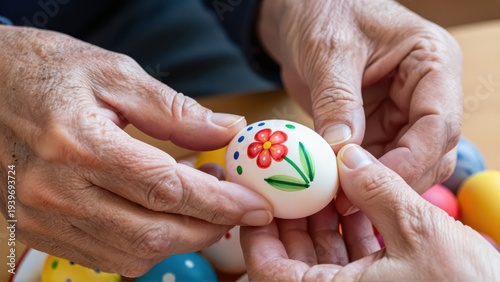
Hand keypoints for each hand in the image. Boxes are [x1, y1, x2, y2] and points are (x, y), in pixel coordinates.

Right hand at [0, 26, 272, 276]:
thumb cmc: (45, 71)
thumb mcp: (114, 75)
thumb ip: (174, 110)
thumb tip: (228, 130)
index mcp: (79, 144)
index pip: (166, 188)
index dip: (218, 201)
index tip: (253, 204)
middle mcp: (58, 191)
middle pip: (154, 232)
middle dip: (208, 228)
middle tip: (235, 209)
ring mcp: (43, 217)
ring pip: (131, 255)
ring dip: (180, 240)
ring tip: (202, 209)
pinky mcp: (37, 229)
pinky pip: (104, 258)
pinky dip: (144, 247)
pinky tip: (160, 220)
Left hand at [241, 144, 499, 280]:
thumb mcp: (420, 232)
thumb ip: (379, 190)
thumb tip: (349, 157)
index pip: (269, 270)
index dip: (258, 232)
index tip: (260, 198)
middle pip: (293, 260)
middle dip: (293, 217)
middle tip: (291, 180)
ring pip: (323, 258)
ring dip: (323, 220)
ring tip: (325, 183)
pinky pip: (352, 262)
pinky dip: (350, 232)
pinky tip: (358, 202)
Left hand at [257, 0, 461, 210]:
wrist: (301, 12)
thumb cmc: (324, 12)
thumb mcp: (330, 50)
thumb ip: (337, 101)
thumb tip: (340, 152)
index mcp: (433, 64)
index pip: (438, 124)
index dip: (409, 161)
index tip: (370, 183)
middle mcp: (424, 93)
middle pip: (427, 152)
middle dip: (392, 180)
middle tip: (351, 201)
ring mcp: (400, 112)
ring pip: (402, 164)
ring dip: (373, 186)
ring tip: (338, 201)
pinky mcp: (374, 126)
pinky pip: (373, 160)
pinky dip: (356, 179)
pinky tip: (333, 190)